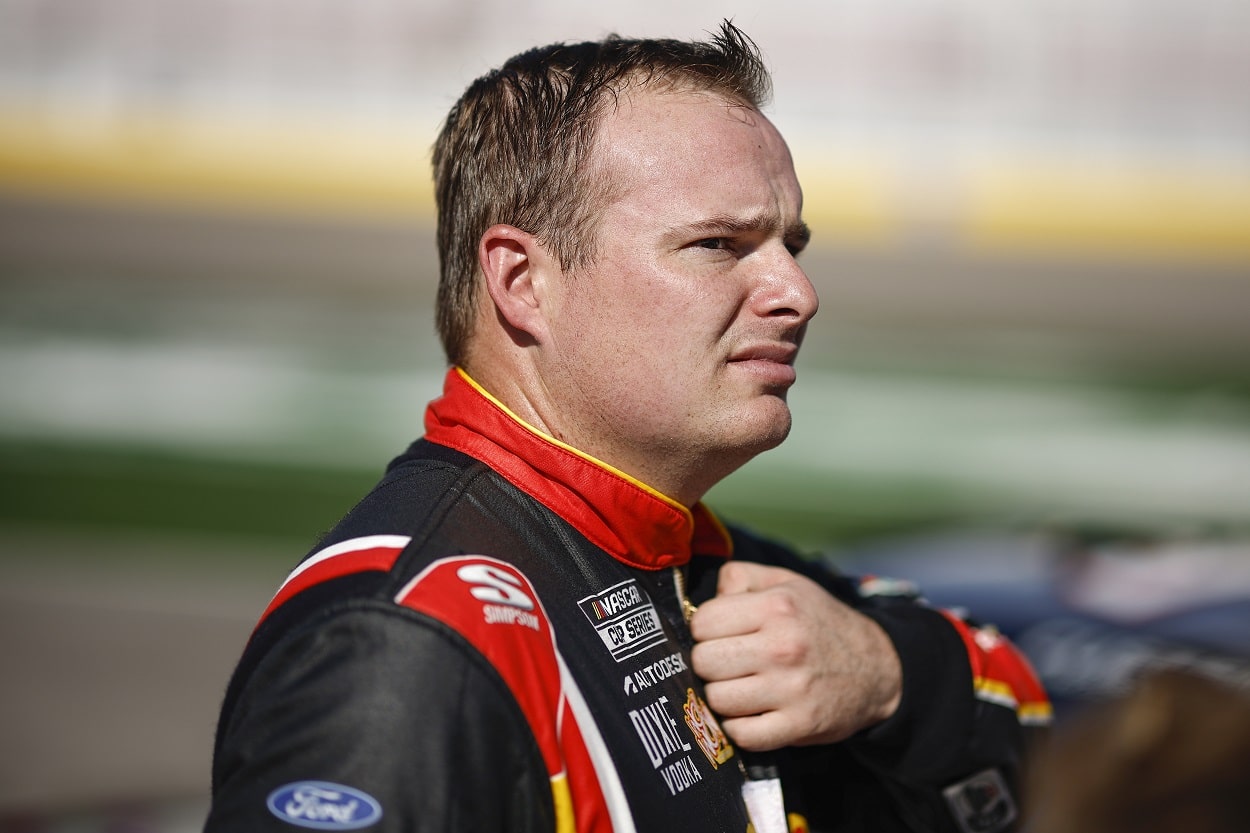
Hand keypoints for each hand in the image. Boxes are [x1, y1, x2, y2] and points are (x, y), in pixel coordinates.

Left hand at [689, 561, 901, 750]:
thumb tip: (697, 603)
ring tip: (739, 686)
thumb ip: (740, 578)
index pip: (703, 622)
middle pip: (704, 662)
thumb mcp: (786, 583)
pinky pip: (742, 734)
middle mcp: (783, 647)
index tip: (718, 634)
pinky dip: (738, 727)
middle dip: (708, 662)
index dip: (704, 629)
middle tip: (727, 662)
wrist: (877, 667)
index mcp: (777, 607)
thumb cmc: (818, 621)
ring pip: (717, 699)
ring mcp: (791, 689)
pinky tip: (750, 712)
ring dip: (722, 696)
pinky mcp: (799, 725)